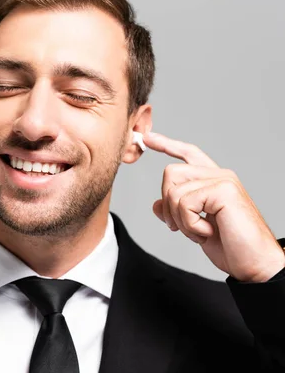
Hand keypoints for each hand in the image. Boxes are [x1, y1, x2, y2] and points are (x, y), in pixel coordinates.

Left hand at [143, 132, 284, 282]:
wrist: (254, 264)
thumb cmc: (231, 246)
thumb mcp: (195, 227)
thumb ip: (177, 212)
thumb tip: (156, 204)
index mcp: (214, 181)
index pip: (189, 154)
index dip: (167, 145)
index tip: (148, 139)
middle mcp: (219, 176)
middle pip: (170, 173)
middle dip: (168, 205)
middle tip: (182, 227)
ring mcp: (223, 181)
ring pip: (174, 191)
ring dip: (180, 220)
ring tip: (201, 232)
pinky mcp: (223, 190)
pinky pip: (184, 203)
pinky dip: (189, 224)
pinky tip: (207, 232)